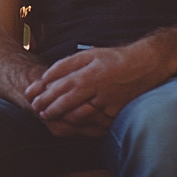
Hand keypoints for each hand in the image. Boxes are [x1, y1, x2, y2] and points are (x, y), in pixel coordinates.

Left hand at [24, 38, 169, 132]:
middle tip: (36, 110)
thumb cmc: (114, 58)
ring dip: (61, 116)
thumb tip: (48, 75)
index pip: (59, 86)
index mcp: (87, 74)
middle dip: (48, 107)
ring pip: (78, 114)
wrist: (145, 65)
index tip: (31, 97)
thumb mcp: (89, 55)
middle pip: (66, 102)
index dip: (43, 93)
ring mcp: (106, 103)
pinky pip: (95, 120)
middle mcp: (95, 90)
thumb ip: (67, 64)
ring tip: (49, 115)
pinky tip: (71, 121)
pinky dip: (81, 121)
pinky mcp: (115, 113)